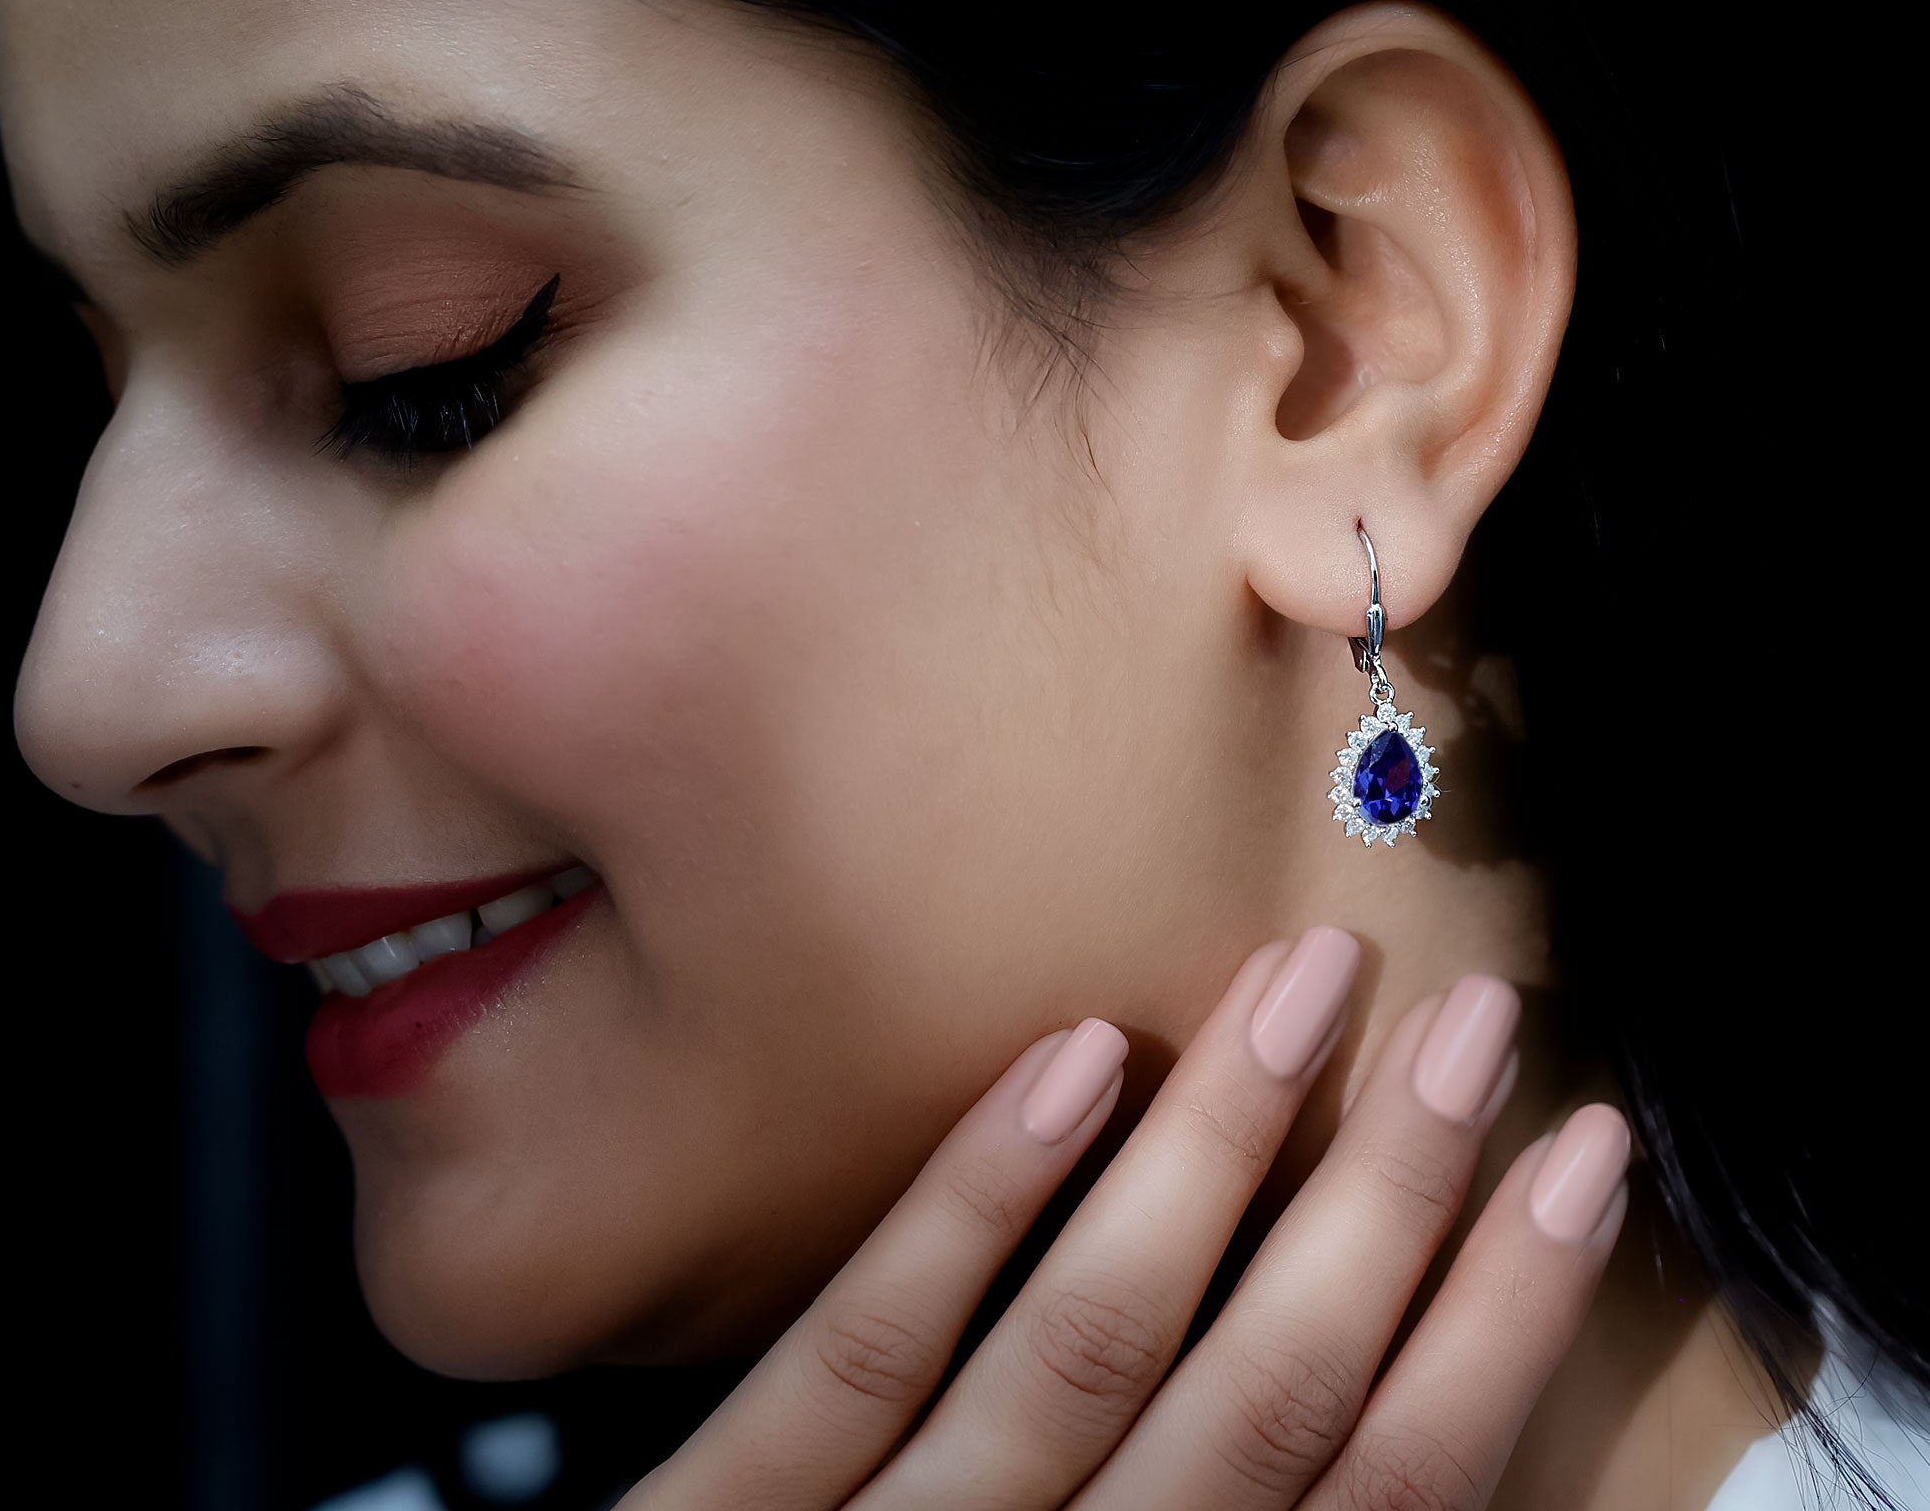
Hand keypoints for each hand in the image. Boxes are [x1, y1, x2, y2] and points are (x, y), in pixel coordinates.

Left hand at [616, 926, 1631, 1509]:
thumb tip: (1387, 1397)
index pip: (1381, 1492)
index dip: (1499, 1324)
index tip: (1582, 1155)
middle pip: (1265, 1400)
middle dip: (1393, 1203)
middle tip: (1482, 1021)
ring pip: (1089, 1346)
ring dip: (1217, 1154)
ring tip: (1305, 983)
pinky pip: (861, 1353)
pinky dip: (977, 1206)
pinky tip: (1073, 1059)